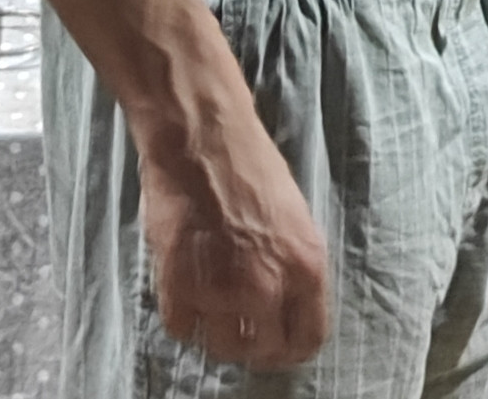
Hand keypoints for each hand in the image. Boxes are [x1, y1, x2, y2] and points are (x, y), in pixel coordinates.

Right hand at [141, 133, 329, 369]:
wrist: (200, 136)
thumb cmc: (248, 162)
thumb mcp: (294, 213)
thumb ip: (292, 265)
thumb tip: (284, 303)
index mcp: (306, 267)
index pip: (308, 339)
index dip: (293, 345)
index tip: (279, 341)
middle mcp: (268, 288)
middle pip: (266, 352)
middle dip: (256, 343)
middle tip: (243, 327)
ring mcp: (222, 292)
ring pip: (222, 347)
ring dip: (218, 331)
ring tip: (213, 304)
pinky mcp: (179, 288)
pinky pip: (183, 329)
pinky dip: (183, 316)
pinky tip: (186, 289)